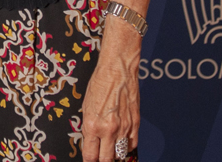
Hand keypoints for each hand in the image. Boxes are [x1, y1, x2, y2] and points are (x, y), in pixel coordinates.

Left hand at [81, 20, 140, 161]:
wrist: (117, 69)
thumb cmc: (100, 83)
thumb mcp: (86, 106)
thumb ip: (89, 127)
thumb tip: (91, 142)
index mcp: (92, 125)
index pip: (90, 155)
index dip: (89, 160)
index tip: (90, 160)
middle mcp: (108, 129)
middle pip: (106, 160)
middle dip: (102, 160)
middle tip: (100, 157)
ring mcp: (124, 128)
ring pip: (121, 154)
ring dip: (115, 153)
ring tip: (110, 148)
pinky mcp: (135, 124)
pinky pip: (132, 144)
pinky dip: (127, 145)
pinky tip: (122, 141)